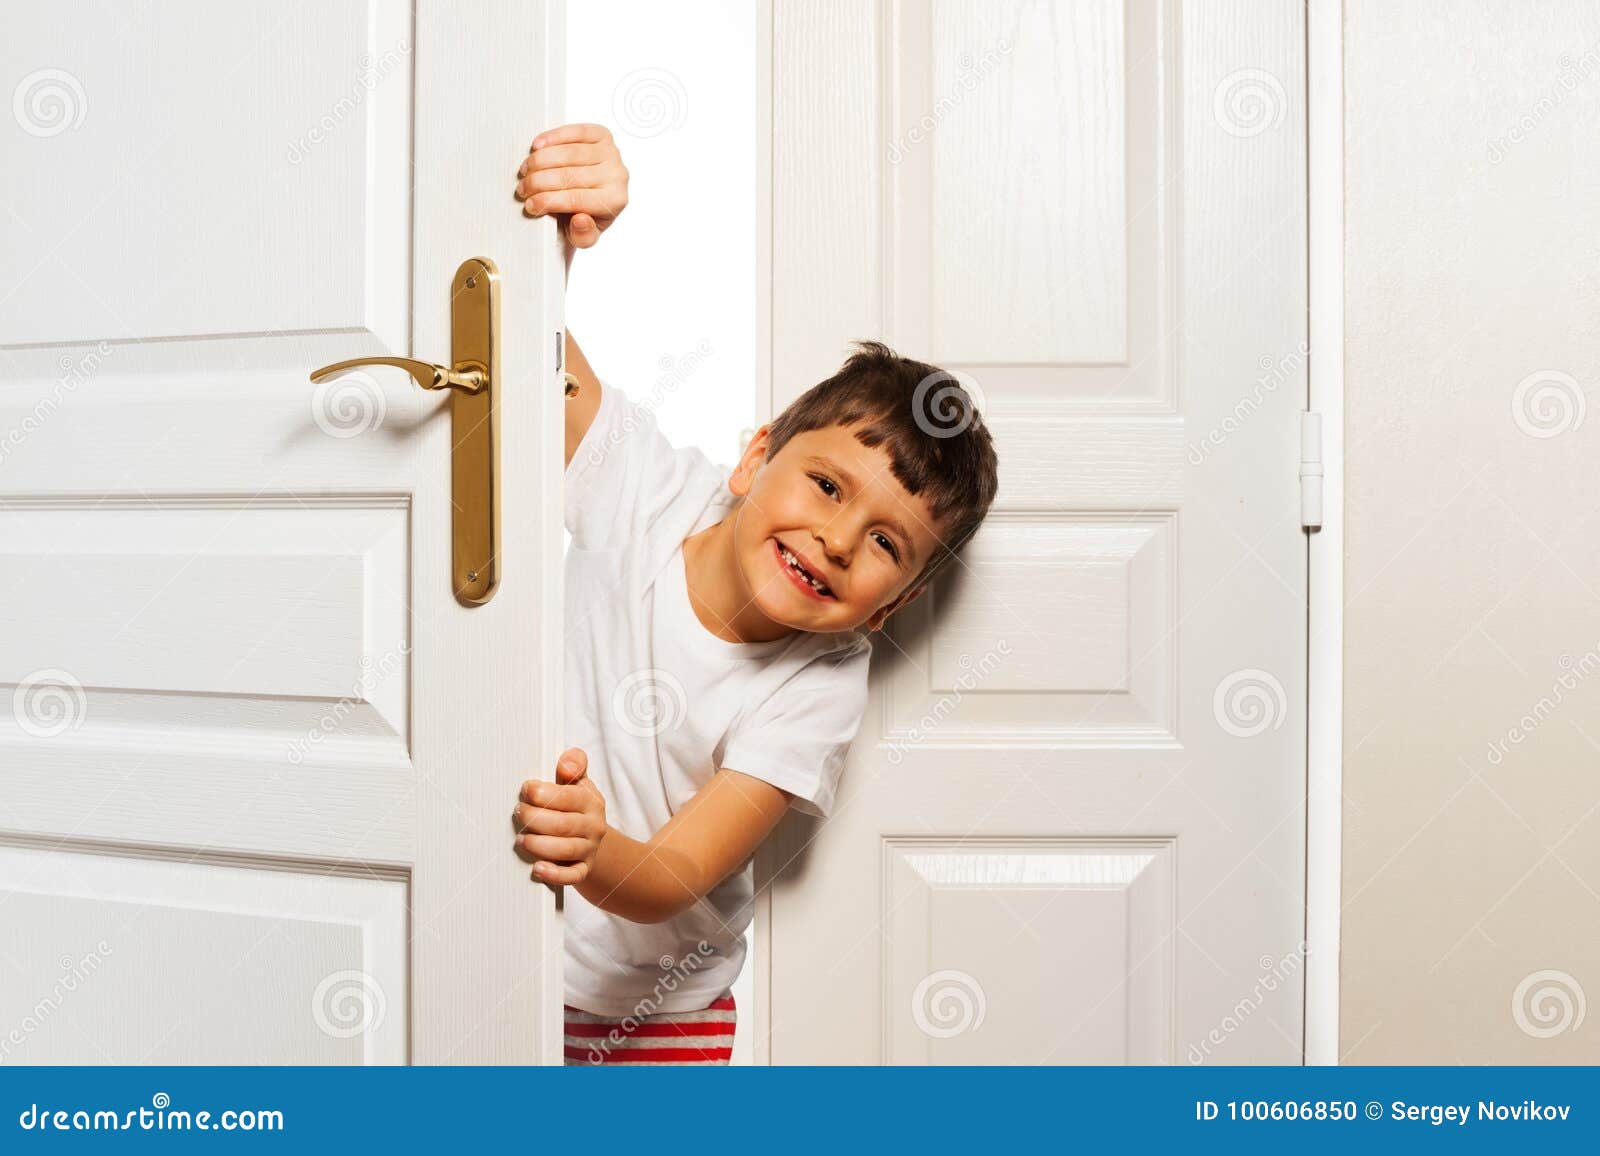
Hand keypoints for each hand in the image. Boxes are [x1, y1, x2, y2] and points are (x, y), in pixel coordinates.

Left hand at [515, 747, 606, 884]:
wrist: (592, 842)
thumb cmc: (575, 808)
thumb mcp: (578, 784)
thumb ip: (574, 765)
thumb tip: (566, 764)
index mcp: (591, 801)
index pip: (569, 797)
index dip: (544, 793)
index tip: (525, 790)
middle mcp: (594, 825)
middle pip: (564, 824)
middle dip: (535, 819)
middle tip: (518, 813)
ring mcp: (589, 849)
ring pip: (567, 850)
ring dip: (540, 845)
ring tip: (521, 839)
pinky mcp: (583, 870)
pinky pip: (572, 875)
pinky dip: (554, 874)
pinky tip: (537, 868)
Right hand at [516, 123, 628, 249]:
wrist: (595, 199)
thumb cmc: (585, 217)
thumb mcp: (583, 236)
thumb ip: (583, 235)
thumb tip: (581, 220)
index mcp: (615, 201)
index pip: (576, 199)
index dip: (548, 201)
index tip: (530, 205)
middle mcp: (618, 175)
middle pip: (570, 175)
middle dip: (539, 182)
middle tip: (523, 188)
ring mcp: (611, 153)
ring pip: (570, 153)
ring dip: (541, 160)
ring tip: (526, 170)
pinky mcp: (603, 135)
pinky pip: (576, 132)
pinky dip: (553, 137)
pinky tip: (537, 146)